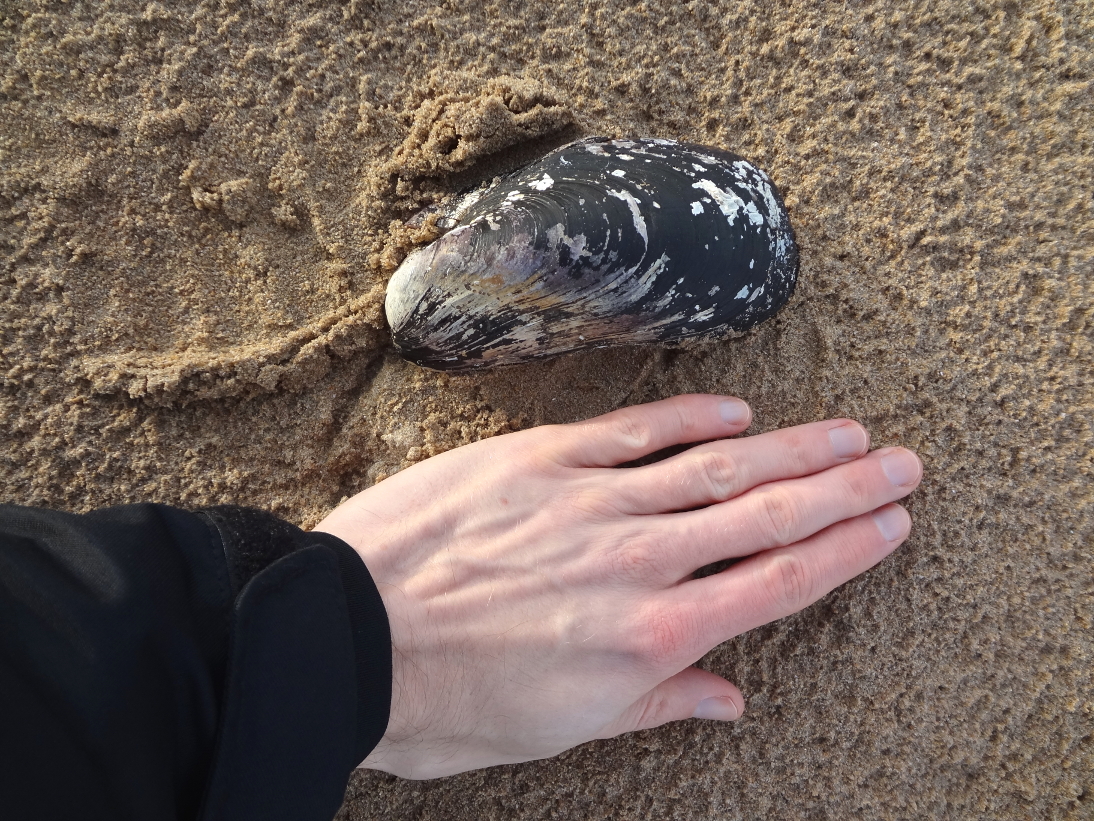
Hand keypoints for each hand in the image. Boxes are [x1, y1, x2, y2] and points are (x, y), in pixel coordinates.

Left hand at [314, 394, 921, 778]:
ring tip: (844, 429)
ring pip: (712, 467)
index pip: (774, 584)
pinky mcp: (539, 460)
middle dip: (843, 486)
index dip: (841, 550)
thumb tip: (728, 700)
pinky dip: (688, 417)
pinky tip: (734, 410)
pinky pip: (631, 433)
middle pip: (764, 514)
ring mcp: (590, 503)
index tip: (889, 523)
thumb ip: (655, 704)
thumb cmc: (446, 702)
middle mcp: (637, 563)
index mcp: (648, 640)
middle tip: (900, 460)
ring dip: (788, 446)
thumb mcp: (557, 731)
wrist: (348, 639)